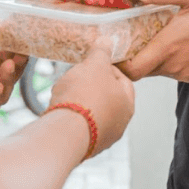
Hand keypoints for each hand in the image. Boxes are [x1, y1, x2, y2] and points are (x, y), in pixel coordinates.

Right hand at [47, 38, 134, 156]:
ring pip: (91, 112)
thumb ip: (102, 52)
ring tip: (65, 92)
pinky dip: (71, 116)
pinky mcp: (84, 147)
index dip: (106, 68)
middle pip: (106, 97)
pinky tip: (60, 109)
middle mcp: (119, 124)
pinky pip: (79, 126)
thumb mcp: (94, 64)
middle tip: (77, 77)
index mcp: (128, 103)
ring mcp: (102, 138)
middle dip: (91, 85)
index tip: (92, 64)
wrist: (65, 132)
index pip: (122, 79)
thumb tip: (108, 41)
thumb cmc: (84, 96)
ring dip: (80, 101)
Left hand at [118, 0, 188, 82]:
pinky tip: (173, 39)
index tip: (111, 47)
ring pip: (156, 68)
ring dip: (151, 53)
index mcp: (169, 46)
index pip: (131, 69)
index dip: (117, 62)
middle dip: (132, 53)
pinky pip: (171, 69)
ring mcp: (184, 72)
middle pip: (141, 68)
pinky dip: (167, 57)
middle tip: (128, 32)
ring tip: (152, 31)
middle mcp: (173, 65)